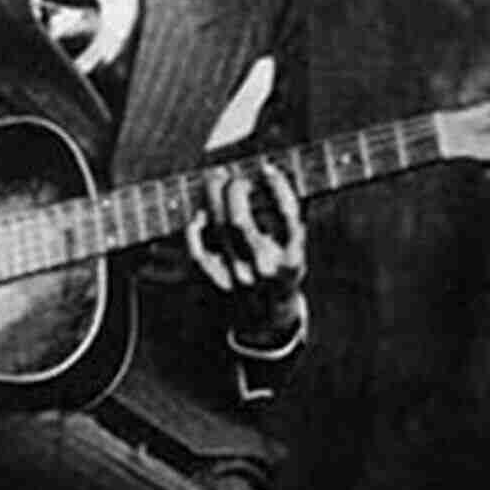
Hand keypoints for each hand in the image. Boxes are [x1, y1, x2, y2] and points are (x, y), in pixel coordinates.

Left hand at [184, 163, 306, 330]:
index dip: (277, 187)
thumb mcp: (295, 249)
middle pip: (241, 220)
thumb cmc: (281, 271)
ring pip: (220, 228)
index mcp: (292, 260)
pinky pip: (197, 252)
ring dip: (214, 198)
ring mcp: (238, 279)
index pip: (286, 215)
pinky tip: (198, 215)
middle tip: (232, 177)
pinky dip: (194, 230)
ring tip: (215, 182)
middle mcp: (265, 270)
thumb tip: (270, 173)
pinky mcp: (216, 285)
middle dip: (234, 189)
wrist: (266, 320)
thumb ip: (288, 216)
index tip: (266, 169)